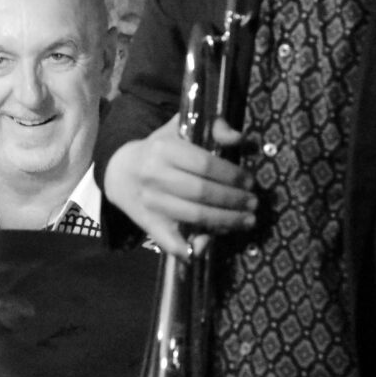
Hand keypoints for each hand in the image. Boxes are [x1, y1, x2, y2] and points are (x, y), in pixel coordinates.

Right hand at [104, 114, 256, 257]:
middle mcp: (154, 175)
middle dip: (234, 200)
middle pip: (202, 192)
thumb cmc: (160, 149)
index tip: (249, 181)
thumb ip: (212, 129)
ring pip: (194, 216)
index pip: (205, 164)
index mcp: (163, 149)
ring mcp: (150, 202)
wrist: (121, 172)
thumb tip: (238, 138)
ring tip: (247, 220)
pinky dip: (189, 247)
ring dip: (225, 221)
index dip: (232, 175)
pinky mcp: (148, 224)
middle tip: (253, 203)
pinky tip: (208, 245)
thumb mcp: (181, 131)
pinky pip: (170, 241)